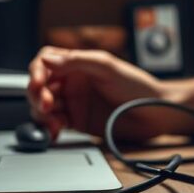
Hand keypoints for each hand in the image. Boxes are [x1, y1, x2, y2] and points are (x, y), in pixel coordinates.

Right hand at [27, 47, 193, 140]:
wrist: (156, 113)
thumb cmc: (138, 86)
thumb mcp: (108, 67)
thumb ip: (77, 61)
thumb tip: (48, 60)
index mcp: (77, 64)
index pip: (45, 63)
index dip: (37, 72)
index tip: (39, 83)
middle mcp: (72, 82)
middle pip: (39, 86)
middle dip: (37, 95)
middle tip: (46, 105)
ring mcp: (73, 102)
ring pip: (43, 106)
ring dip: (42, 114)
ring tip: (53, 122)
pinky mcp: (77, 122)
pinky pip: (54, 124)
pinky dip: (50, 128)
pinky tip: (55, 132)